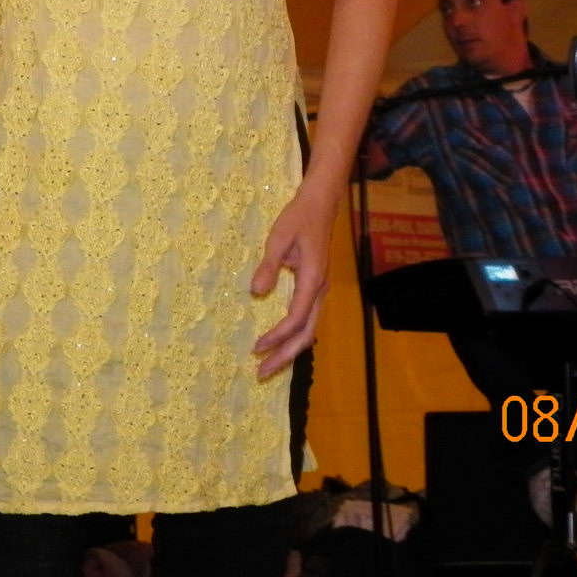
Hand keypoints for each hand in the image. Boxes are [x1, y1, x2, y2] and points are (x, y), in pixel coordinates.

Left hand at [251, 186, 337, 378]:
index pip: (296, 319)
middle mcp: (320, 290)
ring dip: (289, 350)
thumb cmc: (298, 217)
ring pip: (308, 330)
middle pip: (305, 334)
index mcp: (313, 280)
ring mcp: (319, 290)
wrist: (320, 203)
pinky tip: (280, 344)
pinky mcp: (314, 287)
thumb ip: (268, 265)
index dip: (277, 336)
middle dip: (284, 356)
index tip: (256, 347)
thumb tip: (256, 292)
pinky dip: (293, 337)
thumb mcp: (278, 237)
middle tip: (261, 373)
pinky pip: (306, 320)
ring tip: (268, 366)